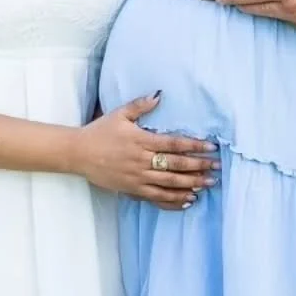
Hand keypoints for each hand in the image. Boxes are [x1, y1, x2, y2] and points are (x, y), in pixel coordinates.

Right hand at [72, 94, 220, 208]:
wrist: (78, 153)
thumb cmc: (100, 131)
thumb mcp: (119, 114)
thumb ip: (140, 105)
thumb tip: (159, 94)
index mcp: (141, 140)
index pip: (173, 144)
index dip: (194, 146)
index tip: (211, 148)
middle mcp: (141, 160)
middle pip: (175, 165)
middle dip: (198, 167)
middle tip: (217, 168)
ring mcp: (137, 177)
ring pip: (169, 184)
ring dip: (190, 184)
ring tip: (207, 184)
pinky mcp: (132, 189)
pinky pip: (156, 198)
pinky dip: (172, 200)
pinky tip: (187, 200)